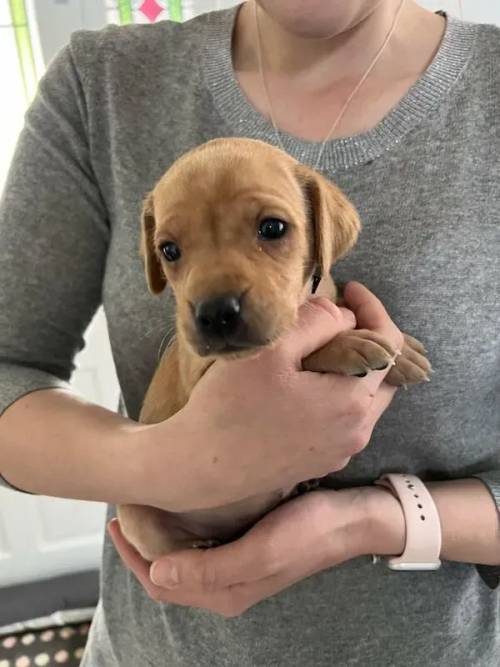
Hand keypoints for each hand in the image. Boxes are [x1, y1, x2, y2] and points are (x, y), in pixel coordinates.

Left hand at [109, 486, 404, 616]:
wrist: (352, 518)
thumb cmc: (309, 530)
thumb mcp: (261, 551)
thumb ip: (210, 568)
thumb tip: (158, 572)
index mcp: (225, 592)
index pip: (159, 580)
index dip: (132, 553)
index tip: (117, 518)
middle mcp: (226, 585)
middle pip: (165, 571)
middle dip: (139, 544)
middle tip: (125, 507)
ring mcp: (235, 566)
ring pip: (180, 557)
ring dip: (158, 535)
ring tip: (144, 503)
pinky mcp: (244, 548)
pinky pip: (198, 544)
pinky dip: (179, 528)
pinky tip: (177, 504)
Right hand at [136, 282, 402, 512]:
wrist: (200, 466)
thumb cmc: (230, 406)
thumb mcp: (273, 349)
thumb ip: (318, 322)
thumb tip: (344, 317)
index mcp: (353, 402)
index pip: (389, 345)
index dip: (374, 310)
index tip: (349, 288)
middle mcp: (357, 432)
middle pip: (382, 374)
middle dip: (366, 338)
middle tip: (337, 315)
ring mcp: (340, 452)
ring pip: (365, 398)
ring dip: (352, 366)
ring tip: (320, 345)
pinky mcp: (321, 462)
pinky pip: (345, 419)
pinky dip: (338, 392)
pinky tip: (306, 383)